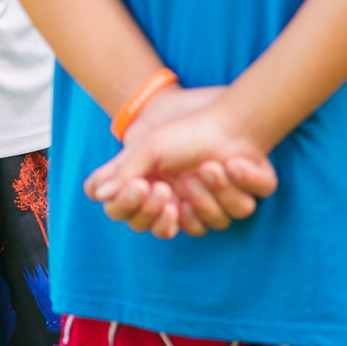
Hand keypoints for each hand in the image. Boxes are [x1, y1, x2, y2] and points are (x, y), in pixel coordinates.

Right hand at [85, 88, 277, 238]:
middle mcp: (185, 206)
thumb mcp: (149, 148)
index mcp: (159, 197)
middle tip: (166, 187)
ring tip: (209, 166)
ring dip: (210, 193)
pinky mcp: (247, 195)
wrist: (228, 115)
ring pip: (211, 224)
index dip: (138, 210)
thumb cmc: (184, 132)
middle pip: (167, 230)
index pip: (138, 221)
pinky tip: (234, 163)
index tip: (141, 187)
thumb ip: (123, 171)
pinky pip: (245, 208)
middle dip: (167, 209)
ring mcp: (217, 204)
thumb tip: (99, 195)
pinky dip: (241, 183)